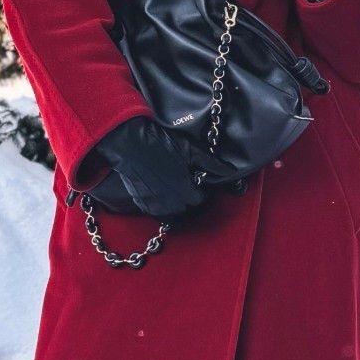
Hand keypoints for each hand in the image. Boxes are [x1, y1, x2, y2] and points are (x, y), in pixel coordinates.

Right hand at [92, 114, 207, 218]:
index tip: (198, 182)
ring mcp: (156, 205)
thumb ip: (212, 164)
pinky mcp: (142, 204)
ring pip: (173, 215)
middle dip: (190, 199)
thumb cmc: (161, 144)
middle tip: (188, 185)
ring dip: (178, 206)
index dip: (201, 190)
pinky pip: (158, 214)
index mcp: (185, 190)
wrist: (129, 144)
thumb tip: (230, 171)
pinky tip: (163, 194)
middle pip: (188, 210)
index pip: (200, 200)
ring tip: (176, 192)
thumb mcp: (190, 150)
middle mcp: (172, 203)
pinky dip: (163, 207)